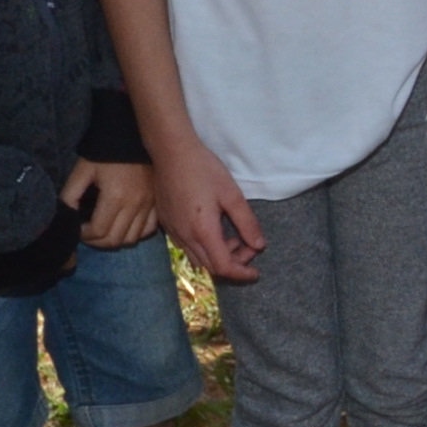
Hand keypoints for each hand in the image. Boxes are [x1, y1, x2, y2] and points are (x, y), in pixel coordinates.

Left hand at [66, 156, 159, 246]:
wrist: (130, 133)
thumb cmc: (103, 151)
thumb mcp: (82, 170)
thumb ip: (70, 194)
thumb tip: (66, 216)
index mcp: (115, 197)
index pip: (98, 231)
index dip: (83, 235)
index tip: (77, 228)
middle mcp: (135, 204)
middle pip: (115, 240)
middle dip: (96, 242)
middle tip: (87, 234)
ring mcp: (149, 204)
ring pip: (132, 238)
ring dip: (115, 240)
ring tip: (104, 231)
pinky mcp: (157, 201)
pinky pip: (149, 229)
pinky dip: (136, 233)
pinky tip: (125, 226)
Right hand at [157, 138, 267, 282]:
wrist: (171, 152)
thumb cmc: (203, 169)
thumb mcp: (231, 194)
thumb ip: (247, 222)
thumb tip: (259, 245)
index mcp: (203, 231)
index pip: (223, 267)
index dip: (241, 274)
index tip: (255, 273)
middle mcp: (185, 237)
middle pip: (211, 267)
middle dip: (233, 264)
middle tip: (249, 247)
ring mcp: (173, 232)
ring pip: (198, 259)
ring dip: (218, 256)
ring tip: (233, 238)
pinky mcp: (167, 225)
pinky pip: (187, 248)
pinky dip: (204, 249)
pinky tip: (213, 231)